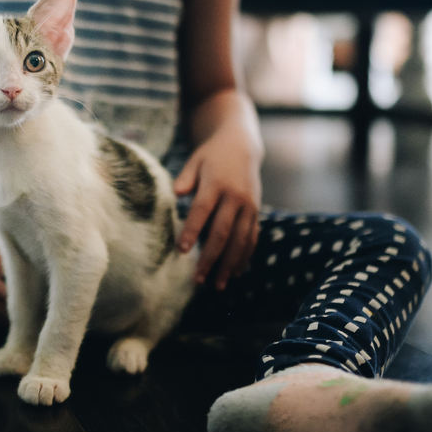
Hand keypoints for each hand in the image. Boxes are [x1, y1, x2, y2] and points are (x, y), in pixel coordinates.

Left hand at [172, 124, 262, 290]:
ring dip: (228, 265)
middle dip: (209, 258)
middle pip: (222, 232)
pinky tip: (234, 273)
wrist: (241, 146)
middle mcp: (236, 198)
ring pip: (240, 241)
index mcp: (216, 184)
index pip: (202, 211)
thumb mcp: (195, 161)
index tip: (181, 251)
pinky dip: (244, 257)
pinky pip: (252, 239)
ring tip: (217, 285)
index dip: (192, 231)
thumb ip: (185, 178)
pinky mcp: (256, 213)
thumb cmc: (211, 156)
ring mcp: (249, 207)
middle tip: (198, 279)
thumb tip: (175, 194)